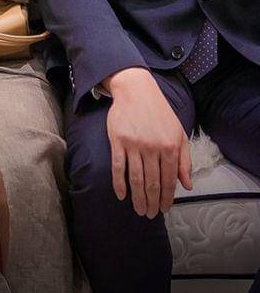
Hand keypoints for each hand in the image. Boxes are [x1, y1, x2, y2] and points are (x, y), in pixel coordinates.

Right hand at [103, 67, 192, 217]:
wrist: (136, 91)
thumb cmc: (160, 113)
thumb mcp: (179, 134)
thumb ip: (184, 160)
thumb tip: (187, 185)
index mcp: (170, 146)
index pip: (169, 179)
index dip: (167, 197)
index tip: (164, 209)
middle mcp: (153, 147)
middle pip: (152, 182)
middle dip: (152, 201)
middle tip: (150, 214)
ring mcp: (134, 144)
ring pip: (136, 178)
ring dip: (137, 197)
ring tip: (139, 210)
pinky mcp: (117, 140)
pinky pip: (118, 166)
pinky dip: (119, 183)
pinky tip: (121, 194)